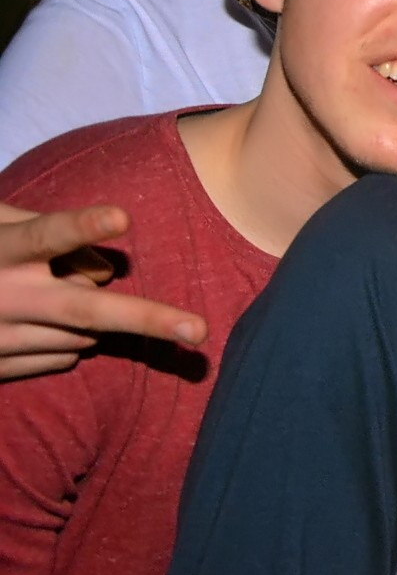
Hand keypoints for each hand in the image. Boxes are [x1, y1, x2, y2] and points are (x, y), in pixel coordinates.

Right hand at [0, 204, 206, 378]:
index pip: (47, 234)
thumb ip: (44, 231)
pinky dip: (69, 342)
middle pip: (87, 309)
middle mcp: (2, 295)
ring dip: (90, 320)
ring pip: (82, 334)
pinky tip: (46, 324)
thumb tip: (107, 269)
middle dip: (147, 320)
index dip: (82, 225)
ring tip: (56, 295)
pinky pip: (60, 357)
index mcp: (0, 249)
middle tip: (199, 331)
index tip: (123, 216)